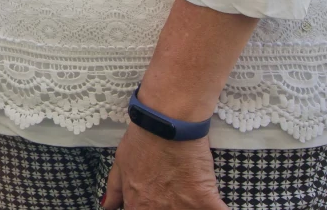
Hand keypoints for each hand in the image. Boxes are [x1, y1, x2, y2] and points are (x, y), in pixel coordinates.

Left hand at [102, 126, 226, 209]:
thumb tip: (108, 206)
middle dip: (170, 208)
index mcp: (137, 205)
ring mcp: (182, 208)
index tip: (156, 204)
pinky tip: (216, 205)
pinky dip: (218, 209)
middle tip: (175, 197)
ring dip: (190, 208)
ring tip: (190, 197)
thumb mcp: (121, 163)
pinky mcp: (205, 201)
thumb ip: (115, 189)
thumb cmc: (143, 140)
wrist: (168, 124)